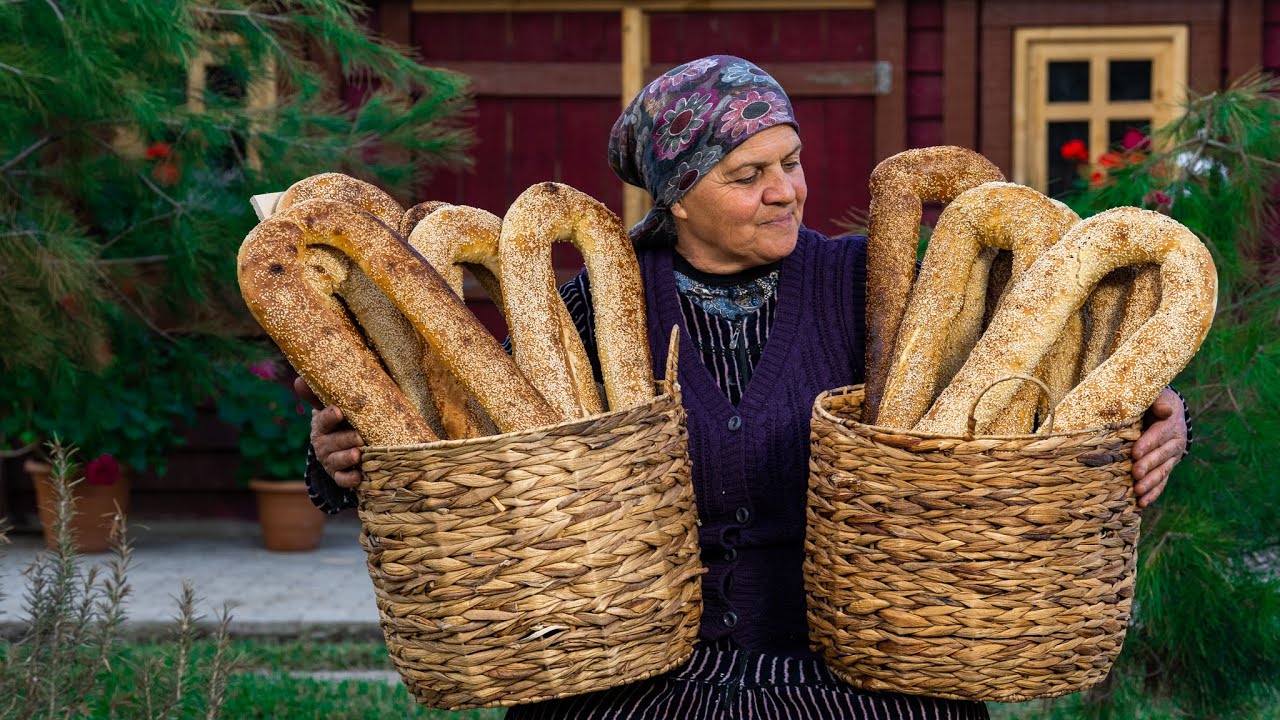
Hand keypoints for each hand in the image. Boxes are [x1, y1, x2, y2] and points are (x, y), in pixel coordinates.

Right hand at [295, 377, 364, 488]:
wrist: (342, 445)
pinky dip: (349, 479)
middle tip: (358, 437)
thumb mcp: (329, 408)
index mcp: (321, 426)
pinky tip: (358, 477)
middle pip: (331, 443)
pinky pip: (342, 479)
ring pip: (336, 460)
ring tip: (358, 454)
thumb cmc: (340, 421)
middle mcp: (323, 444)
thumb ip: (318, 395)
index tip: (338, 411)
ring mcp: (330, 460)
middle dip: (344, 440)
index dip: (329, 417)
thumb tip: (299, 378)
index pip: (322, 421)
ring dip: (347, 458)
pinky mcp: (338, 475)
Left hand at [1131, 387, 1186, 508]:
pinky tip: (1142, 503)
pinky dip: (1153, 493)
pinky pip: (1162, 482)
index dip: (1147, 444)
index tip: (1135, 453)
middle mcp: (1174, 443)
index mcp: (1170, 425)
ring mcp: (1171, 458)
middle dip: (1148, 466)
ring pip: (1162, 472)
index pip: (1158, 435)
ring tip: (1138, 492)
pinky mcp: (1167, 467)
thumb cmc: (1155, 401)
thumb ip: (1158, 400)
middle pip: (1161, 456)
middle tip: (1135, 474)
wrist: (1168, 411)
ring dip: (1150, 483)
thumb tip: (1164, 409)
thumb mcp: (1157, 395)